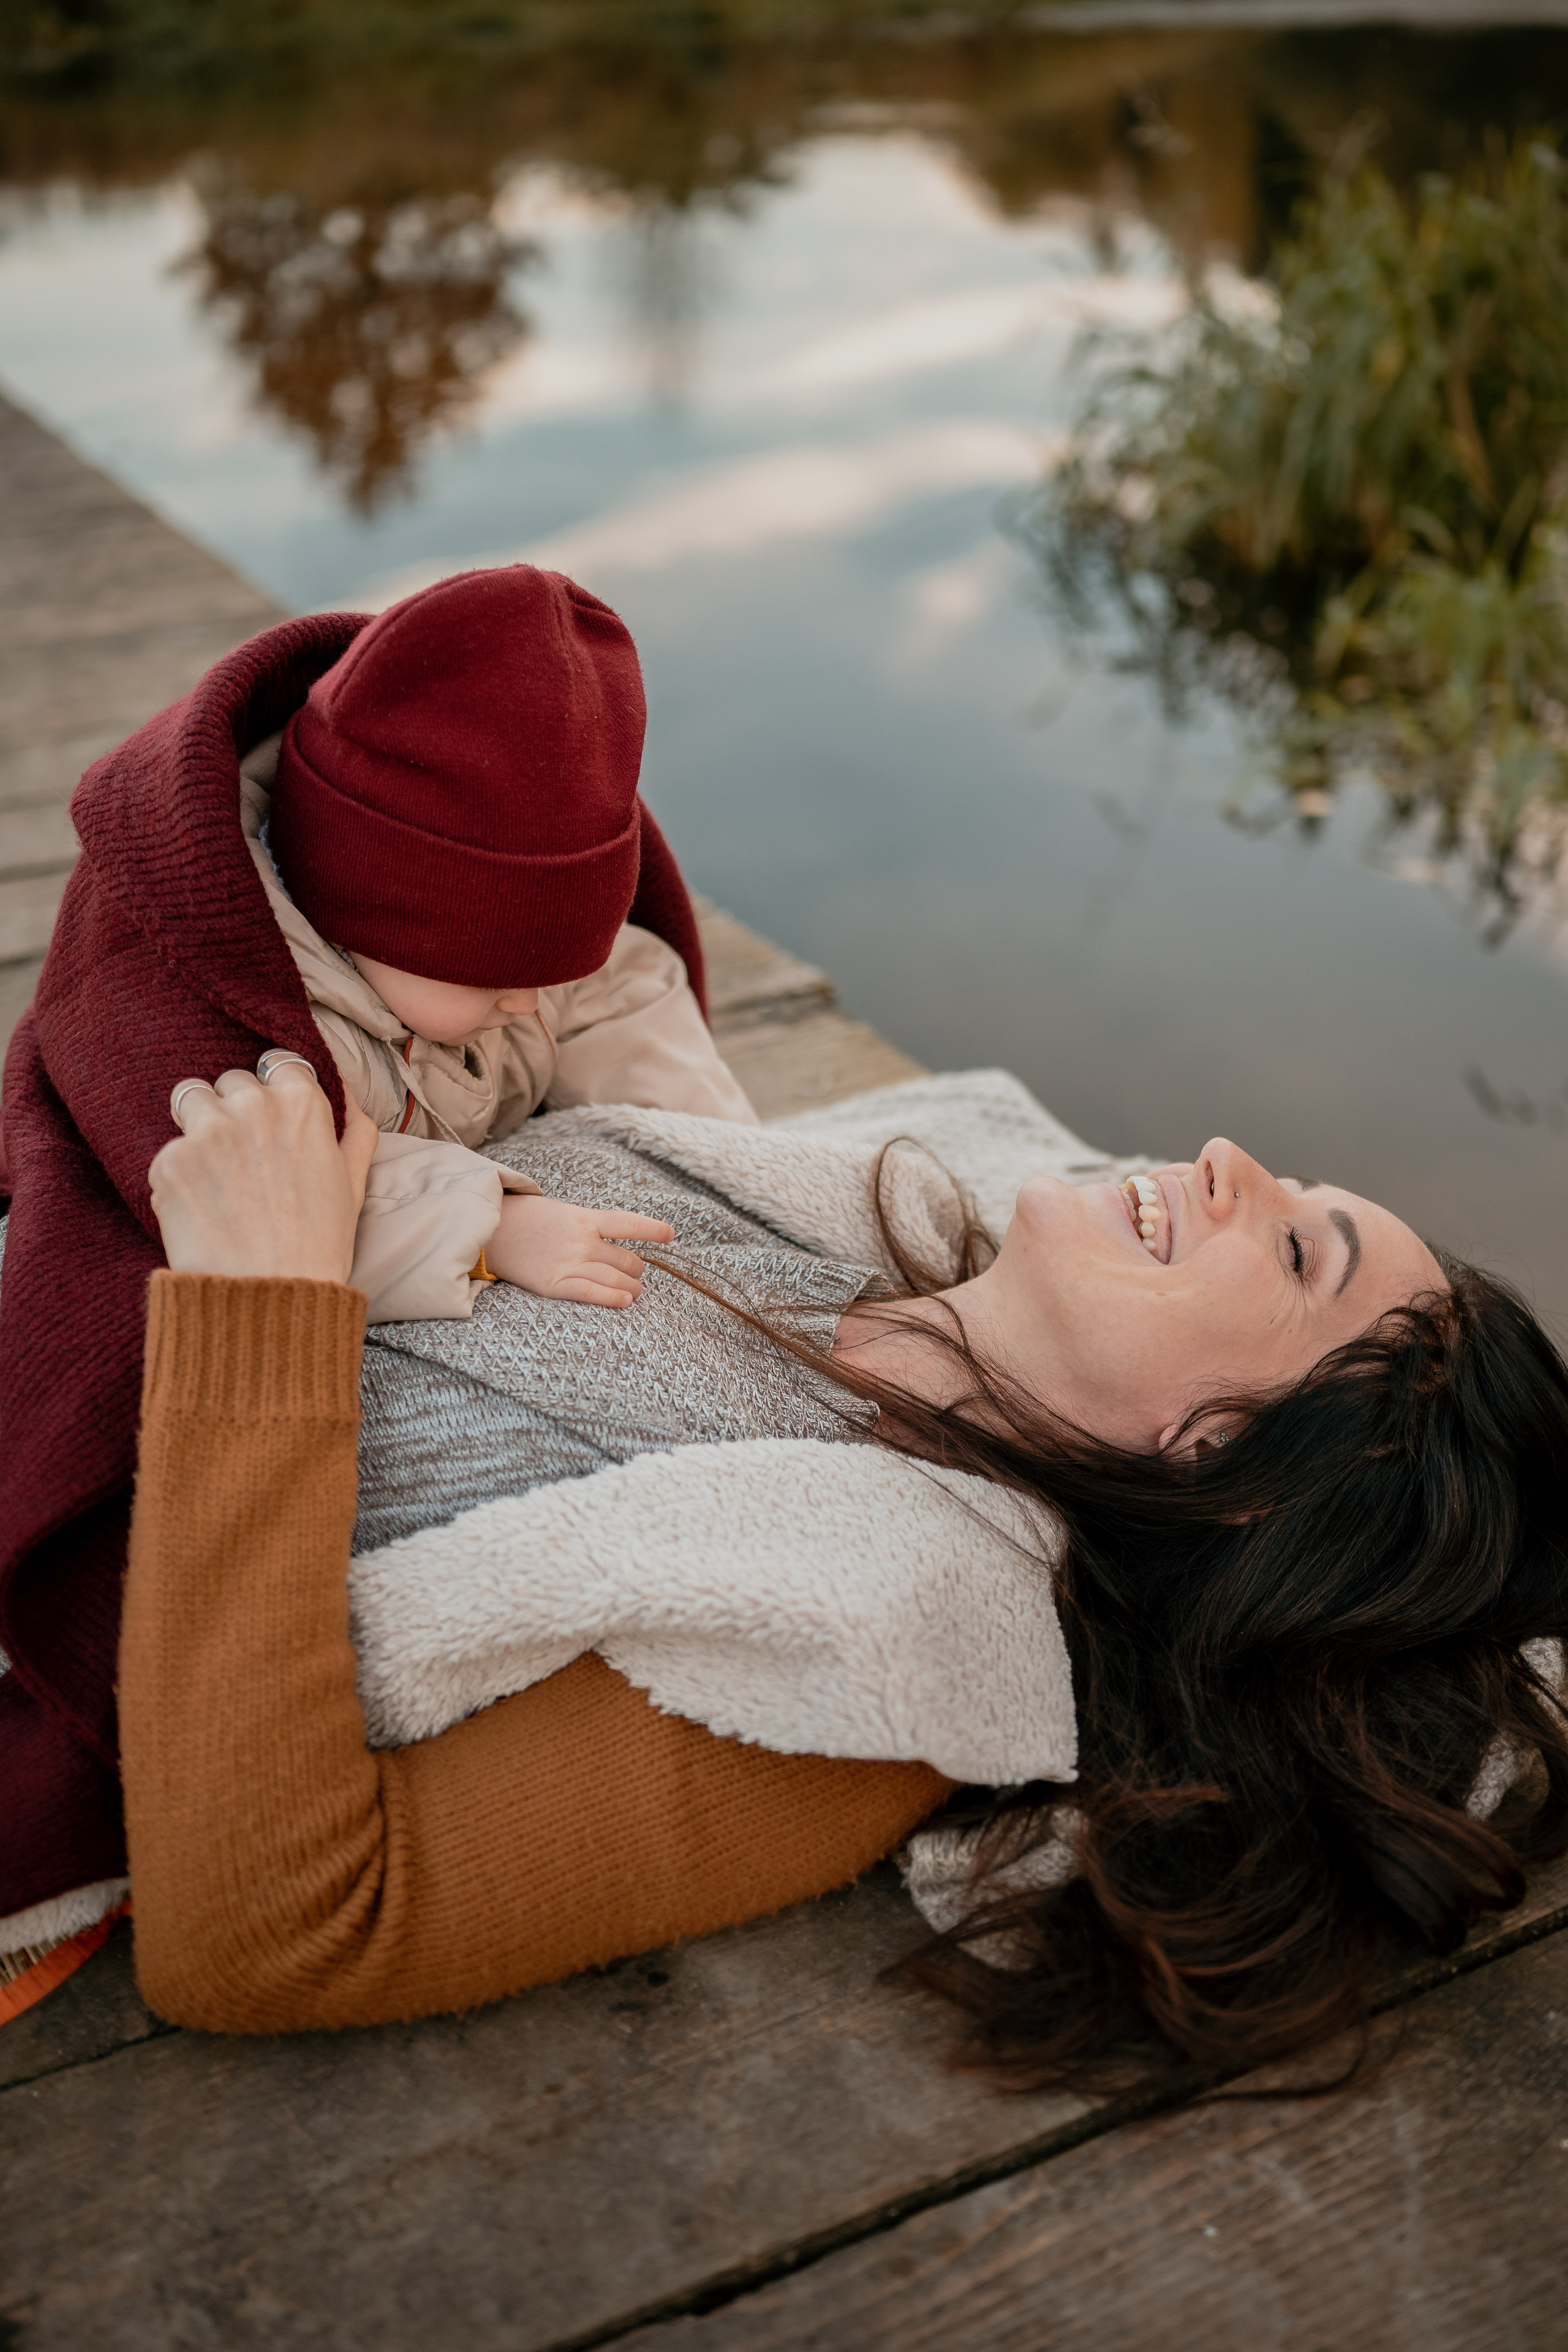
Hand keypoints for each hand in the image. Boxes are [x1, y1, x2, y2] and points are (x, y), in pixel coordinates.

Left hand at [148, 1060, 378, 1284]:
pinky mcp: (169, 1161)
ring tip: (214, 1172)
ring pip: (190, 1099)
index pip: (276, 1064)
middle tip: (243, 1157)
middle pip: (230, 1081)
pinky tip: (201, 1209)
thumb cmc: (319, 1245)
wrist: (271, 1298)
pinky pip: (168, 1152)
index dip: (273, 1091)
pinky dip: (179, 1176)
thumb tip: (348, 1095)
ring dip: (198, 1125)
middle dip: (233, 1108)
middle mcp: (251, 1105)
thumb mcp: (352, 1182)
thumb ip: (355, 1129)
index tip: (271, 1119)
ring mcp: (206, 1131)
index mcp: (301, 1103)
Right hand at [484, 1193, 674, 1307]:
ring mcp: (569, 1262)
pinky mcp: (554, 1284)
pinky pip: (591, 1292)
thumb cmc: (523, 1220)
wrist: (487, 1230)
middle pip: (628, 1260)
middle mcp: (582, 1240)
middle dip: (635, 1271)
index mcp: (585, 1218)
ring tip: (632, 1293)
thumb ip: (587, 1226)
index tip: (671, 1235)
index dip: (652, 1230)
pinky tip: (626, 1301)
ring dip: (631, 1289)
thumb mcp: (560, 1212)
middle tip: (631, 1275)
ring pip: (617, 1278)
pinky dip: (612, 1297)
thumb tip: (611, 1242)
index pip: (628, 1223)